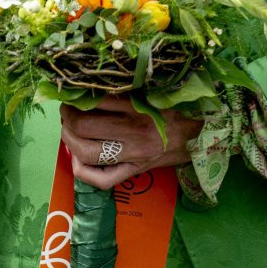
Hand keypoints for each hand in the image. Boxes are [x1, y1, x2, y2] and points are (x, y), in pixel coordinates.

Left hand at [61, 96, 203, 189]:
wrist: (199, 136)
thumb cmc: (174, 109)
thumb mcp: (152, 93)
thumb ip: (124, 90)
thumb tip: (89, 87)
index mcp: (139, 108)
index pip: (96, 101)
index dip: (76, 97)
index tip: (72, 94)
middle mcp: (134, 133)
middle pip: (85, 126)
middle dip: (68, 118)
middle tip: (67, 112)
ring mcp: (133, 156)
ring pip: (88, 152)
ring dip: (69, 140)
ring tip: (69, 131)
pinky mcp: (134, 172)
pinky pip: (102, 180)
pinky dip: (82, 171)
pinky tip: (78, 159)